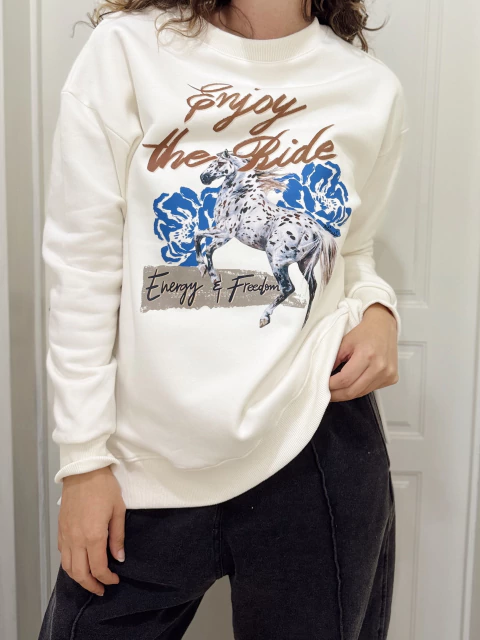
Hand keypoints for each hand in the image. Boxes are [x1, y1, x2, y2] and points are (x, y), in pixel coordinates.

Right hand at [58, 466, 125, 595]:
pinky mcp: (60, 529)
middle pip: (80, 573)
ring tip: (90, 580)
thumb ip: (118, 537)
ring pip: (67, 567)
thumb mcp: (118, 510)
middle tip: (102, 589)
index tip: (114, 580)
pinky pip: (62, 554)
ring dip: (78, 578)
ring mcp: (66, 535)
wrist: (83, 470)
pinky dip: (69, 564)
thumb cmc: (104, 487)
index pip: (98, 568)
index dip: (106, 579)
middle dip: (91, 585)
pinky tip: (79, 563)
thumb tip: (119, 558)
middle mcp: (76, 539)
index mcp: (93, 536)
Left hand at [329, 303, 398, 401]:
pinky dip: (359, 389)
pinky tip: (353, 383)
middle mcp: (380, 366)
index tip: (322, 386)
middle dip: (337, 394)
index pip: (345, 379)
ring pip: (361, 393)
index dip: (331, 386)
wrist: (383, 326)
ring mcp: (387, 374)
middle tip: (327, 394)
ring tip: (337, 389)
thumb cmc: (365, 332)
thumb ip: (333, 360)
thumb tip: (323, 376)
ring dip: (347, 393)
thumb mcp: (345, 342)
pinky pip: (370, 390)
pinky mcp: (391, 378)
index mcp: (367, 355)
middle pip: (353, 390)